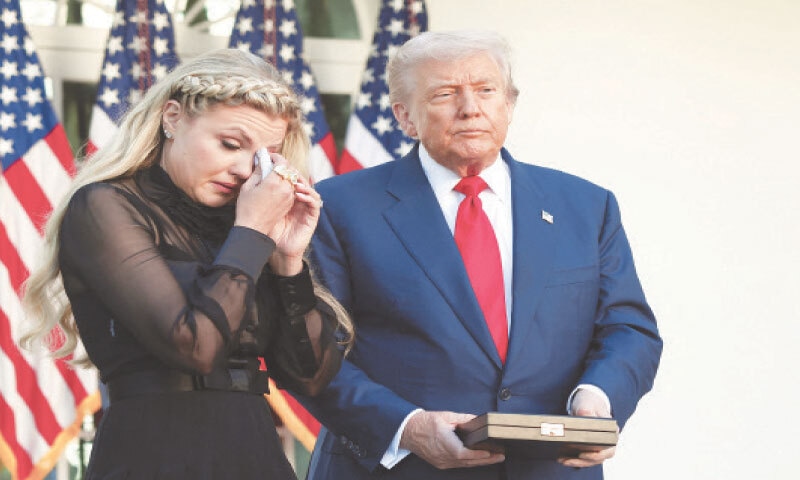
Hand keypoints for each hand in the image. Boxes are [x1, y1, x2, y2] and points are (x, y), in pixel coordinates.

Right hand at [234, 154, 294, 237]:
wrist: (254, 228)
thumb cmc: (247, 208)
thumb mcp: (248, 187)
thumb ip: (258, 171)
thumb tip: (262, 161)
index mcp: (274, 183)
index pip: (282, 163)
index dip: (276, 157)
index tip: (269, 156)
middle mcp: (285, 189)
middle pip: (290, 169)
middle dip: (282, 164)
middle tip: (271, 163)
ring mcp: (289, 196)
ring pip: (292, 178)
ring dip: (285, 173)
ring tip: (274, 173)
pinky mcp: (290, 203)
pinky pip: (292, 187)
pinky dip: (287, 183)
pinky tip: (277, 184)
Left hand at [265, 155, 322, 275]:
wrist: (269, 246)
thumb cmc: (263, 225)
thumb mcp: (259, 200)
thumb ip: (260, 184)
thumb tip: (259, 165)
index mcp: (286, 195)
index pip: (290, 177)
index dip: (287, 168)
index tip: (277, 160)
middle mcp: (297, 200)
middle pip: (301, 181)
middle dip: (295, 174)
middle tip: (287, 169)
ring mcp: (305, 208)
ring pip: (310, 190)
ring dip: (304, 184)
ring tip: (294, 182)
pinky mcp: (311, 218)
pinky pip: (315, 204)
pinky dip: (309, 197)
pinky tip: (299, 194)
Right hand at [399, 411, 504, 469]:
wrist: (407, 431)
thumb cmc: (424, 423)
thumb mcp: (445, 416)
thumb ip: (463, 419)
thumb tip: (477, 419)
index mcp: (446, 444)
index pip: (466, 454)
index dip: (480, 455)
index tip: (492, 453)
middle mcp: (444, 457)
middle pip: (469, 462)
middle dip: (486, 460)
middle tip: (500, 456)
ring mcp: (441, 462)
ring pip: (464, 465)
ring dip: (479, 462)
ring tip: (493, 458)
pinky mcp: (440, 464)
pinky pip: (458, 465)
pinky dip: (469, 462)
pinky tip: (476, 459)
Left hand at [558, 389, 616, 467]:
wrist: (587, 401)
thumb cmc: (589, 402)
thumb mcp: (587, 404)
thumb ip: (585, 410)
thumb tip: (583, 416)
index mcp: (611, 432)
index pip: (607, 450)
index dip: (595, 455)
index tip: (581, 455)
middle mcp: (608, 441)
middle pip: (598, 458)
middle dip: (582, 461)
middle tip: (566, 460)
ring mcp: (599, 445)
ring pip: (590, 460)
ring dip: (576, 462)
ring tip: (562, 460)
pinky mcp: (589, 446)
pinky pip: (584, 456)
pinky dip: (573, 458)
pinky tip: (562, 457)